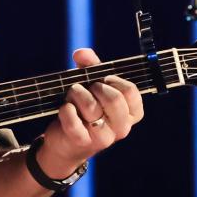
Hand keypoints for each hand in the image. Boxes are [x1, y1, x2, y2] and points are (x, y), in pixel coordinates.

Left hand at [38, 47, 144, 177]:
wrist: (65, 141)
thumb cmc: (84, 109)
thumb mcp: (91, 86)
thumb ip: (91, 66)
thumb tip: (82, 53)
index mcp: (131, 113)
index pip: (130, 91)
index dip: (113, 80)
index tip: (102, 80)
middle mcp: (122, 127)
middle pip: (114, 98)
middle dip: (94, 87)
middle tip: (85, 89)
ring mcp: (104, 138)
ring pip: (91, 107)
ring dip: (76, 94)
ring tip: (72, 97)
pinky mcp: (83, 143)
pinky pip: (73, 121)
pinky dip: (65, 110)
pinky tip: (65, 109)